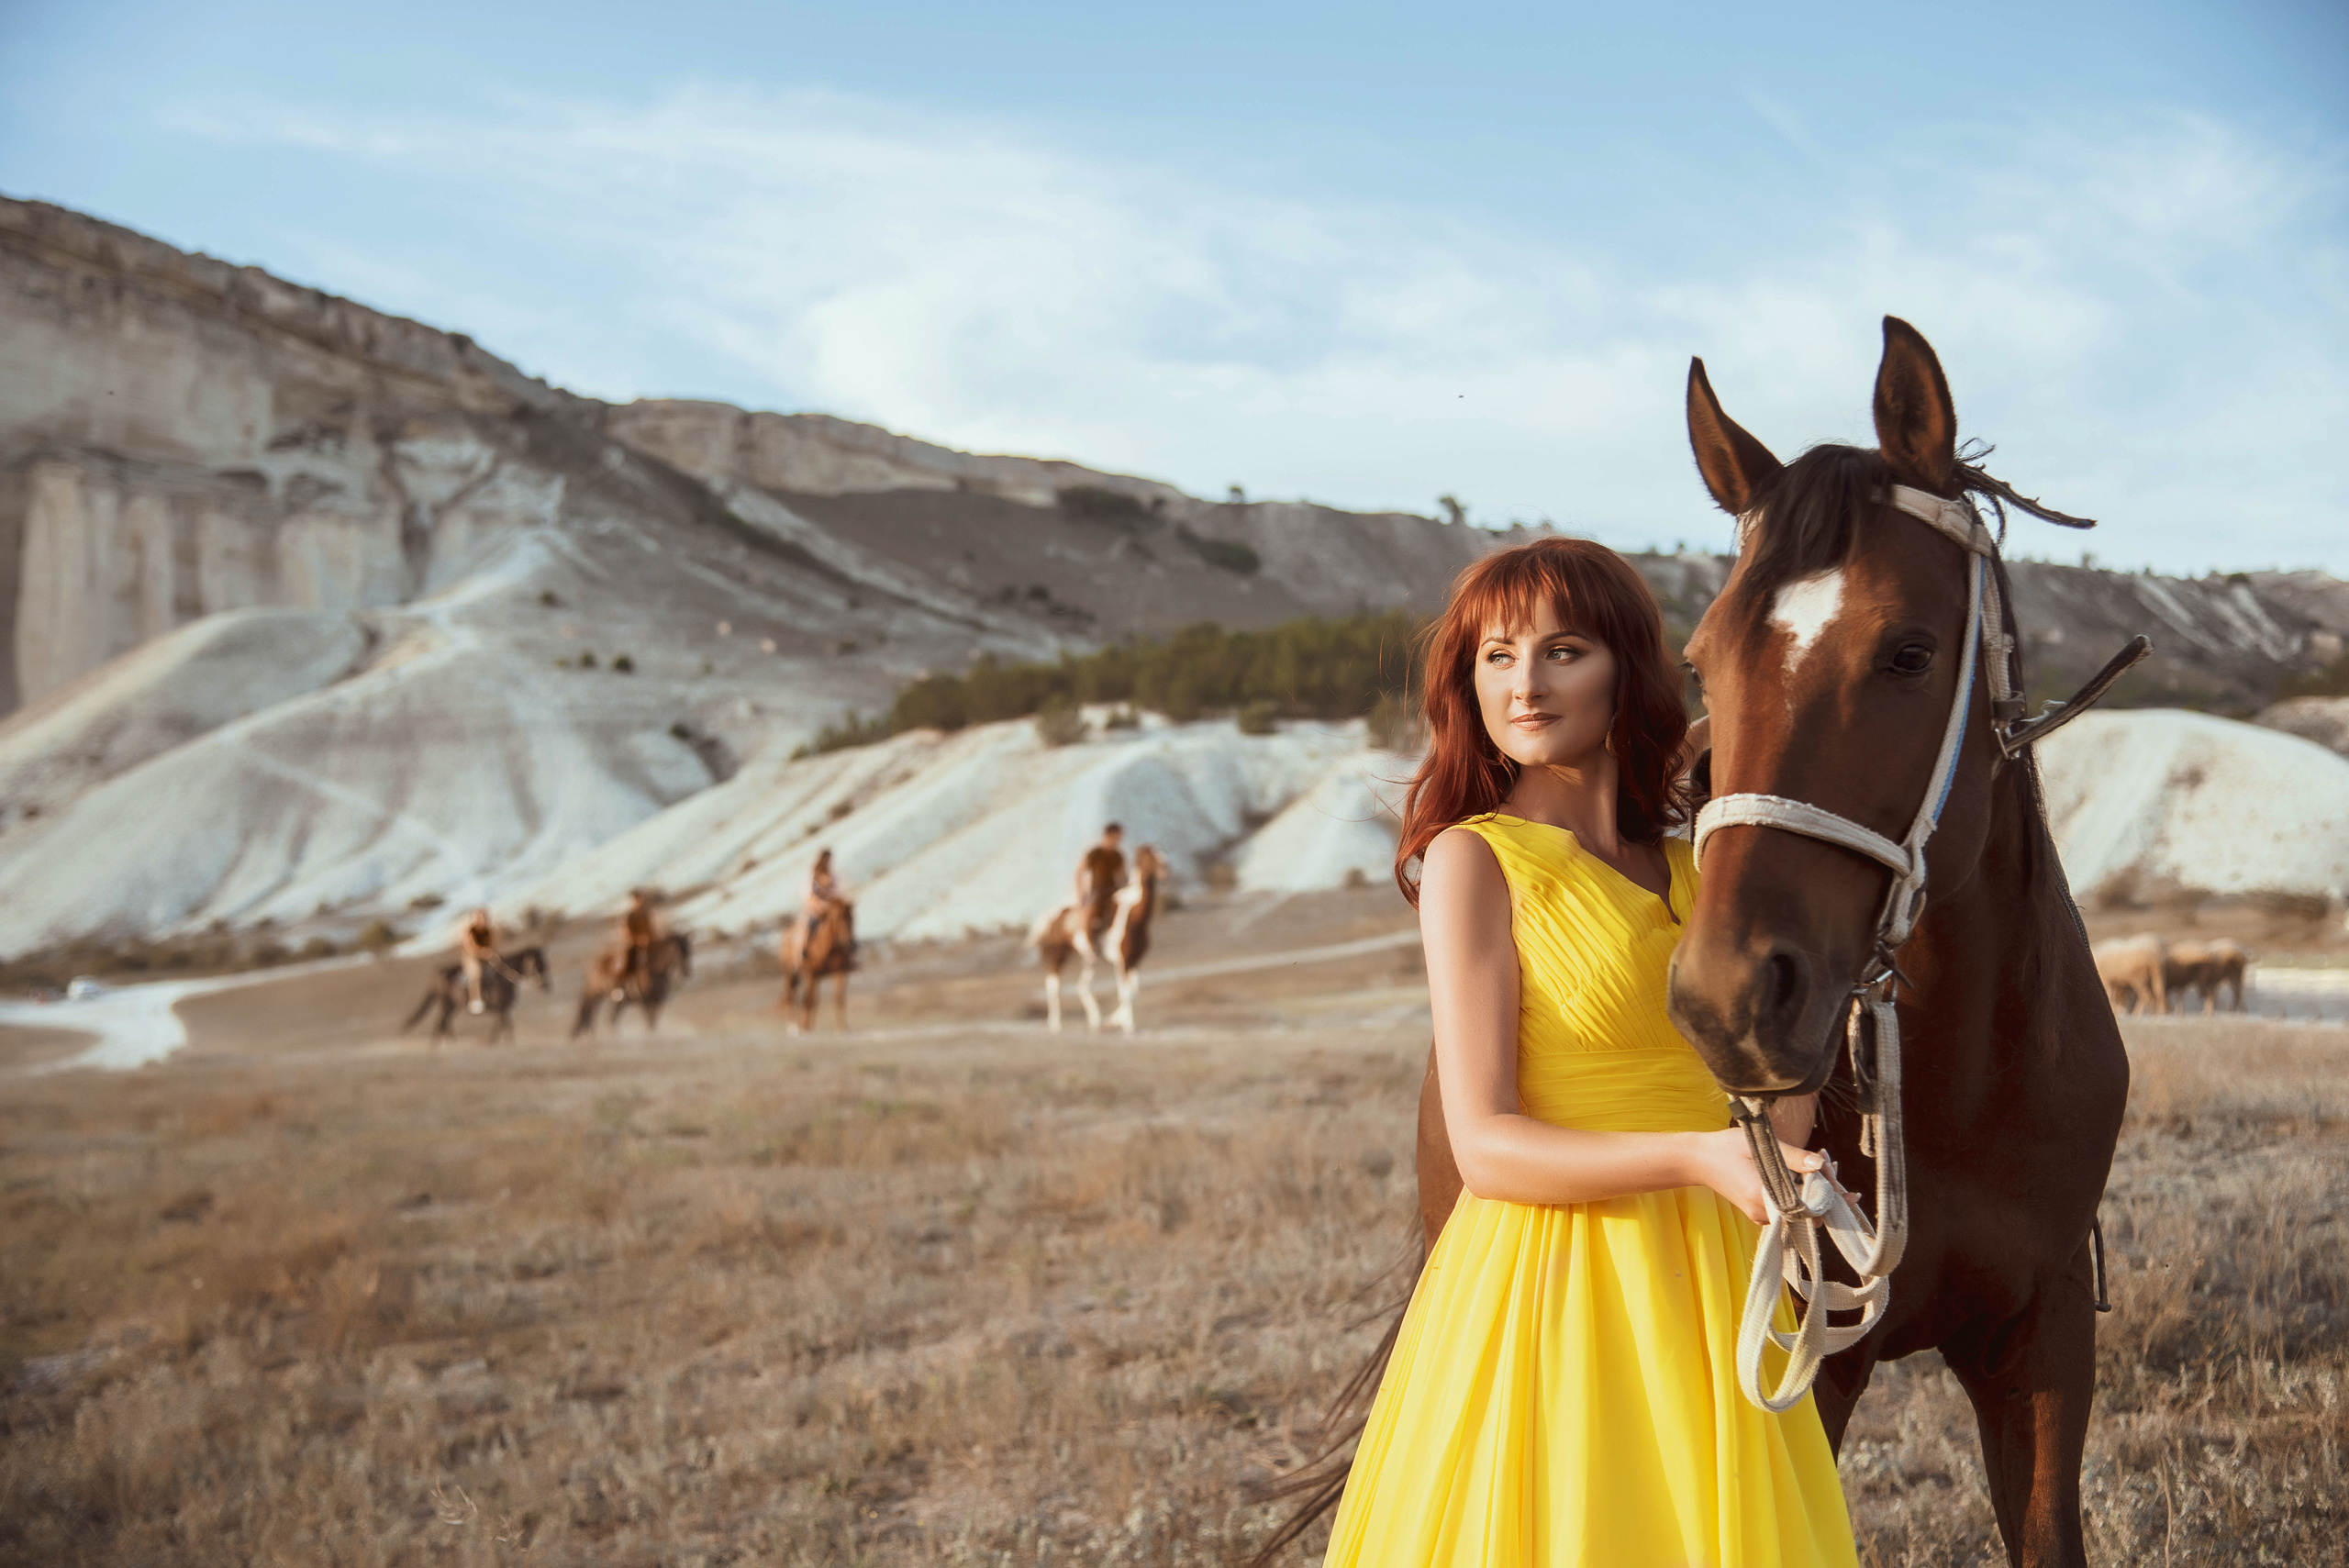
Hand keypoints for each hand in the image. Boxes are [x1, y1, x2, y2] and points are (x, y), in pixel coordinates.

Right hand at [1684, 1127, 1827, 1225]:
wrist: (1698, 1160)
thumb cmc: (1726, 1148)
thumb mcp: (1760, 1146)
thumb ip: (1793, 1157)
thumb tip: (1821, 1165)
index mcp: (1764, 1198)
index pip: (1809, 1204)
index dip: (1828, 1191)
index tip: (1838, 1174)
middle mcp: (1764, 1214)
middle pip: (1808, 1212)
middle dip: (1825, 1191)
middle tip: (1831, 1164)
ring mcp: (1761, 1216)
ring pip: (1800, 1211)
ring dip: (1814, 1192)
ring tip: (1821, 1166)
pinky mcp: (1760, 1213)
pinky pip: (1788, 1209)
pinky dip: (1800, 1194)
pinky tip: (1805, 1174)